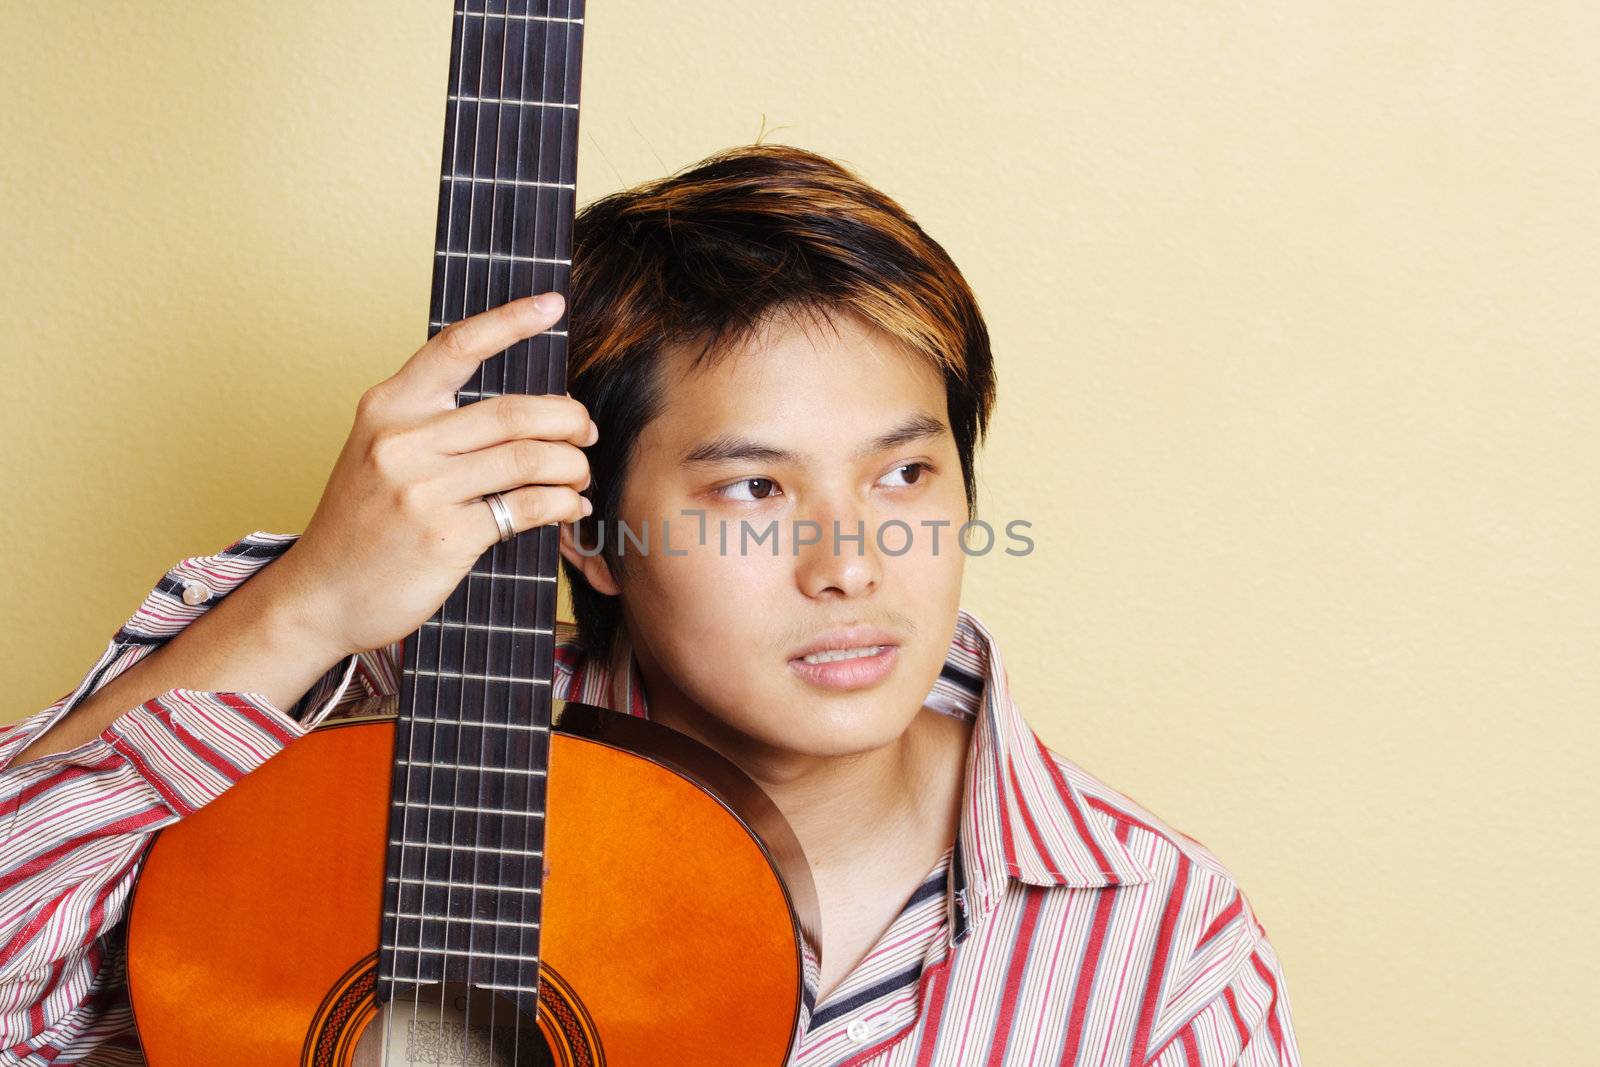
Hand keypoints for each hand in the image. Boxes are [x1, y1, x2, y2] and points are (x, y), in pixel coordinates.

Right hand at [275, 292, 595, 658]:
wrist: (320, 595)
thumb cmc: (362, 525)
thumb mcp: (380, 455)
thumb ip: (434, 426)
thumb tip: (521, 412)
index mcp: (387, 408)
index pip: (456, 346)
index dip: (510, 320)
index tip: (552, 304)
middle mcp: (402, 441)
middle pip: (514, 411)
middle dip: (567, 419)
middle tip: (586, 432)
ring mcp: (422, 489)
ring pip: (528, 458)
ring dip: (571, 466)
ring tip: (579, 476)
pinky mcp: (446, 535)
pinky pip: (527, 507)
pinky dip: (562, 504)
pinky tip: (570, 508)